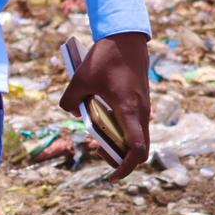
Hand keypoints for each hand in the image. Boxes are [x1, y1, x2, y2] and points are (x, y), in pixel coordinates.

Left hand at [60, 31, 149, 178]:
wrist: (126, 38)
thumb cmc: (105, 57)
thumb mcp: (79, 79)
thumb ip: (70, 100)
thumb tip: (71, 113)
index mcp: (128, 110)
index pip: (136, 149)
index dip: (125, 167)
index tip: (112, 177)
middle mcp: (141, 112)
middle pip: (140, 149)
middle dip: (121, 159)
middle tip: (99, 152)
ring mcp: (143, 106)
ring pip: (138, 136)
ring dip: (121, 143)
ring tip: (98, 136)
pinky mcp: (141, 100)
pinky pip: (136, 124)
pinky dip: (123, 130)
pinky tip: (103, 120)